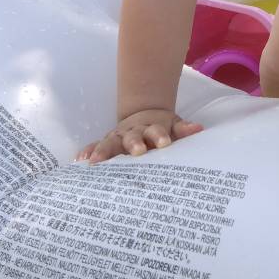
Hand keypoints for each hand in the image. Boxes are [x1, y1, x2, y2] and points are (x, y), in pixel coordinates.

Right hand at [76, 109, 202, 163]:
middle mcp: (132, 132)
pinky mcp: (107, 143)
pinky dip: (88, 151)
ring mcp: (118, 138)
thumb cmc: (161, 128)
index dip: (160, 135)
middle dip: (134, 144)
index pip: (156, 131)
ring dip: (103, 151)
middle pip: (132, 137)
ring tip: (95, 162)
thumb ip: (183, 129)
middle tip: (138, 152)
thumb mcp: (173, 125)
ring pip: (110, 142)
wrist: (144, 116)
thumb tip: (198, 129)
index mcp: (151, 128)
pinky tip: (80, 160)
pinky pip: (95, 146)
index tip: (165, 142)